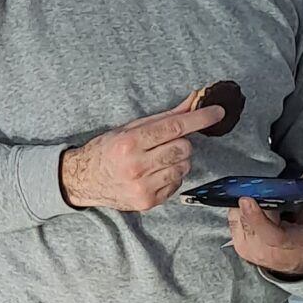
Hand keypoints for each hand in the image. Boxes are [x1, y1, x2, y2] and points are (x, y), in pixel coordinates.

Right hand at [60, 92, 225, 211]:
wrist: (85, 180)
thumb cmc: (108, 150)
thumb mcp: (130, 128)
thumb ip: (164, 117)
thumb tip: (193, 101)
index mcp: (130, 143)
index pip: (174, 127)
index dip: (199, 118)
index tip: (217, 112)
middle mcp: (136, 166)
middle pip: (184, 148)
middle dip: (181, 143)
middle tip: (166, 143)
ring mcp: (143, 186)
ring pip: (184, 167)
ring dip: (178, 160)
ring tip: (158, 160)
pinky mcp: (148, 201)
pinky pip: (177, 184)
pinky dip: (171, 176)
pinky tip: (155, 174)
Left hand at [230, 156, 302, 278]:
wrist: (298, 263)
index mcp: (292, 244)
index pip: (270, 233)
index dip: (256, 216)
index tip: (246, 199)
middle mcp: (267, 250)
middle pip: (250, 220)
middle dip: (255, 199)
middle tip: (263, 190)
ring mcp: (250, 250)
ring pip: (239, 217)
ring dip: (247, 204)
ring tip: (263, 203)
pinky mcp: (239, 247)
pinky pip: (234, 220)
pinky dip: (242, 211)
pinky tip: (254, 210)